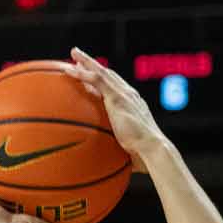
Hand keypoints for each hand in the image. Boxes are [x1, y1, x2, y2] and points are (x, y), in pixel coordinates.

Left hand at [63, 48, 169, 171]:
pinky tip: (70, 70)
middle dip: (95, 65)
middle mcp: (130, 95)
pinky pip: (96, 80)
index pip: (117, 88)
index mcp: (133, 105)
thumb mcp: (129, 151)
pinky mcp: (117, 97)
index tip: (94, 76)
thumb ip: (121, 152)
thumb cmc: (144, 156)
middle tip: (80, 57)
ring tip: (73, 54)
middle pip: (109, 75)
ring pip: (102, 72)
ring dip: (87, 62)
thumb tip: (111, 168)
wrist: (152, 149)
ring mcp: (124, 94)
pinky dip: (83, 74)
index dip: (105, 80)